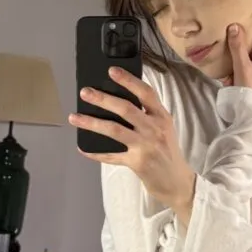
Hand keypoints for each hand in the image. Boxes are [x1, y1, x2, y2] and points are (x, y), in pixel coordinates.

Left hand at [71, 68, 195, 214]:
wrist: (176, 181)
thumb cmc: (167, 150)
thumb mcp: (164, 128)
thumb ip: (147, 114)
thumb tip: (117, 100)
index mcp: (161, 116)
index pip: (146, 93)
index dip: (128, 81)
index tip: (112, 71)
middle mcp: (154, 128)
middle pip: (126, 109)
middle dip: (103, 99)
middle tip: (85, 92)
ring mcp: (145, 146)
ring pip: (114, 130)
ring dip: (92, 123)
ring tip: (74, 117)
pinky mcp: (137, 162)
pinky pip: (111, 156)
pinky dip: (95, 152)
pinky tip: (82, 147)